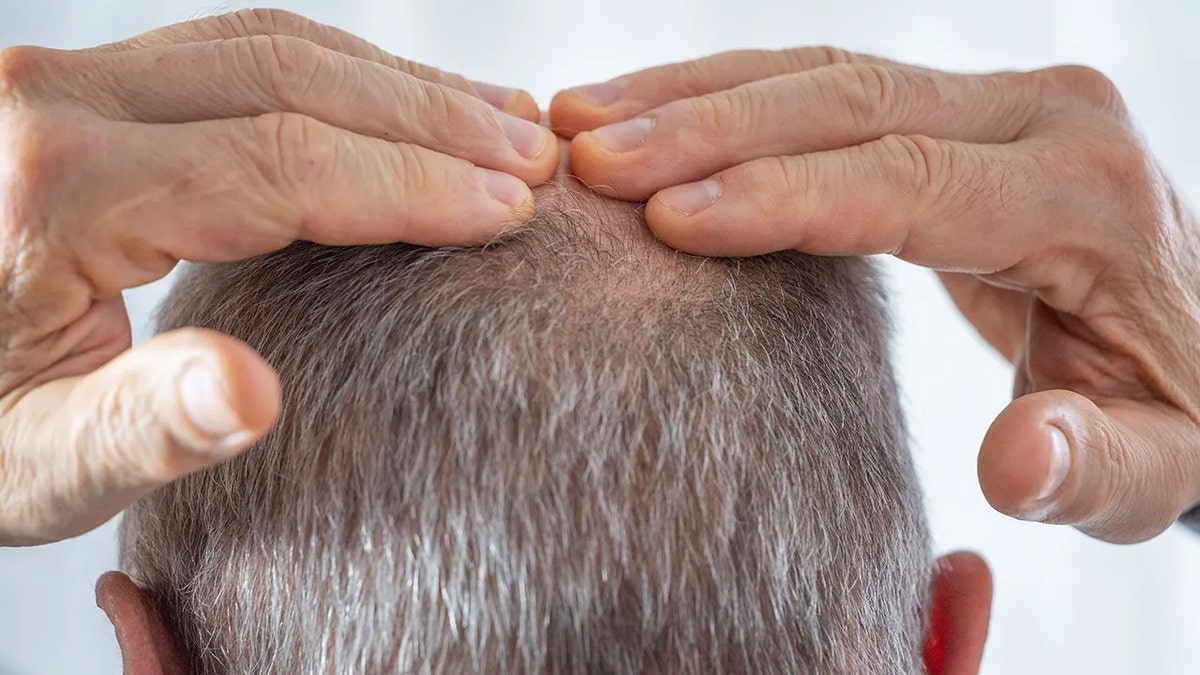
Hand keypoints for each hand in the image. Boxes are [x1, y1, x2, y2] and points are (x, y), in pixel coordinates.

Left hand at [0, 8, 557, 545]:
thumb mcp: (32, 463)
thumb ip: (139, 427)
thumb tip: (252, 395)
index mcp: (54, 190)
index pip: (279, 162)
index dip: (413, 184)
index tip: (509, 208)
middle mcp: (55, 103)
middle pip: (289, 77)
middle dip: (432, 118)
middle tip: (534, 155)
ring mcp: (68, 82)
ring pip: (270, 44)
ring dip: (399, 84)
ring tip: (500, 118)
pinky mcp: (83, 88)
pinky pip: (235, 51)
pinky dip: (339, 76)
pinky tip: (400, 107)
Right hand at [552, 48, 1199, 542]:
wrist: (1197, 335)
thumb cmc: (1168, 410)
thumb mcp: (1154, 464)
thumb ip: (1095, 468)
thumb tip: (1017, 461)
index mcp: (1085, 194)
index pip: (905, 181)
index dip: (778, 199)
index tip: (665, 218)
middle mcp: (1041, 117)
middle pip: (849, 102)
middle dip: (707, 129)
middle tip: (590, 159)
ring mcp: (993, 101)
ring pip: (823, 73)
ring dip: (695, 96)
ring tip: (583, 119)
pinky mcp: (950, 110)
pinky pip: (823, 86)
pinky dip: (727, 98)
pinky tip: (649, 114)